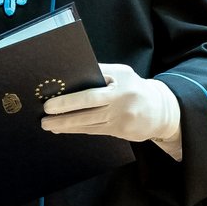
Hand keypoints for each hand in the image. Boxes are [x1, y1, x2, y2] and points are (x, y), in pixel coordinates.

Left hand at [41, 63, 179, 142]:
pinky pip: (94, 131)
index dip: (68, 102)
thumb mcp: (120, 73)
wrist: (161, 109)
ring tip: (48, 125)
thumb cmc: (133, 86)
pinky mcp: (121, 133)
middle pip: (87, 114)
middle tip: (45, 119)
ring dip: (66, 126)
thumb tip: (70, 74)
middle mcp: (121, 106)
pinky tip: (63, 130)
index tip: (49, 105)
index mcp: (119, 88)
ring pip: (88, 125)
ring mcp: (121, 121)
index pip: (90, 96)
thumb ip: (98, 72)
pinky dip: (77, 130)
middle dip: (63, 118)